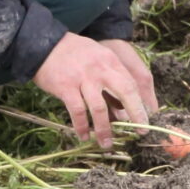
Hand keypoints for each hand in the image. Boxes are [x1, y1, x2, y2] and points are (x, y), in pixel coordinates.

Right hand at [36, 33, 154, 147]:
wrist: (43, 44)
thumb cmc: (72, 52)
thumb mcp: (97, 55)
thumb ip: (110, 73)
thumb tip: (122, 102)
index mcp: (110, 60)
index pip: (132, 83)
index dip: (141, 103)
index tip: (146, 119)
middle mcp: (100, 69)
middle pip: (125, 92)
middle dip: (136, 114)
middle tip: (140, 132)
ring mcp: (83, 78)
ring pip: (99, 108)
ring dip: (104, 129)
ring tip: (106, 144)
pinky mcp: (66, 87)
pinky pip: (77, 112)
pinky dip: (81, 127)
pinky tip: (83, 136)